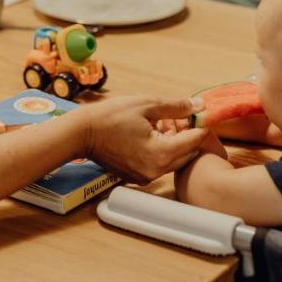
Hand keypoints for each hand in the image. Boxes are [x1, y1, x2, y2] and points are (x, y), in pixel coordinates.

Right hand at [81, 96, 207, 183]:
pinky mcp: (138, 178)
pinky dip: (161, 150)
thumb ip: (176, 106)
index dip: (199, 124)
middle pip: (187, 154)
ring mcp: (146, 177)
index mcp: (161, 153)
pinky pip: (159, 164)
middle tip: (178, 116)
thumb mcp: (146, 104)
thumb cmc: (110, 117)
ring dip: (174, 142)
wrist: (81, 134)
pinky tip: (151, 134)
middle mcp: (156, 170)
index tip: (199, 113)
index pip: (194, 140)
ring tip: (161, 123)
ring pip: (173, 160)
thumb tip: (199, 106)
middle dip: (187, 134)